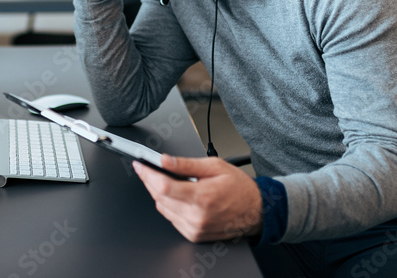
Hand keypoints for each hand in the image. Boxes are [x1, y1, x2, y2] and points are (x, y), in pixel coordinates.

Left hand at [133, 155, 262, 242]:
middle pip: (159, 198)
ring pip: (163, 209)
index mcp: (202, 197)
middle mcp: (197, 216)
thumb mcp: (214, 166)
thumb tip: (165, 160)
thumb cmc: (238, 187)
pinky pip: (171, 219)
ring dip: (158, 193)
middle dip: (150, 181)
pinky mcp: (194, 235)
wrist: (255, 210)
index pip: (163, 187)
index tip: (140, 165)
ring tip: (162, 179)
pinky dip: (168, 205)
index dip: (148, 175)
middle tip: (147, 168)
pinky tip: (174, 195)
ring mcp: (195, 228)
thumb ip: (186, 164)